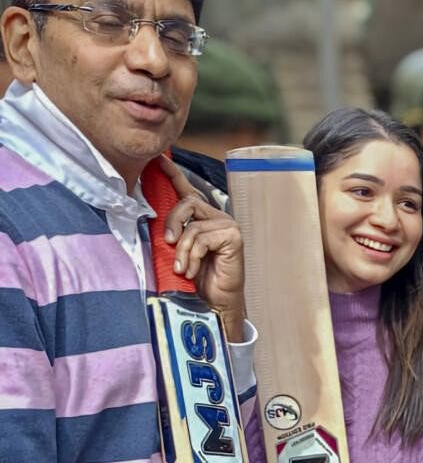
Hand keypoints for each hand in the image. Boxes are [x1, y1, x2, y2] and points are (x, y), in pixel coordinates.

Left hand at [157, 156, 246, 340]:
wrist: (214, 303)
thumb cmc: (197, 279)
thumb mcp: (177, 251)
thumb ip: (171, 233)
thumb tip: (149, 219)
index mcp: (203, 218)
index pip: (187, 191)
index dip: (173, 174)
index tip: (160, 160)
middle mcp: (217, 217)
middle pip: (186, 202)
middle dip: (171, 222)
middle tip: (167, 243)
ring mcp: (227, 225)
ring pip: (192, 224)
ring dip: (182, 250)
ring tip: (181, 267)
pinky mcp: (233, 236)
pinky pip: (202, 237)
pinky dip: (192, 255)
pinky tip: (192, 270)